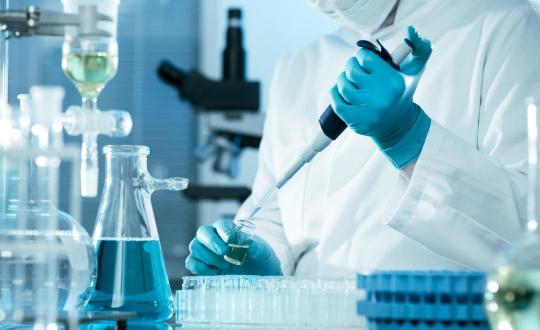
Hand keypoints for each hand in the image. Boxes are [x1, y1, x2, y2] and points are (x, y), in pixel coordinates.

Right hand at [185, 219, 281, 275]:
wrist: (258, 274)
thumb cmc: (259, 258)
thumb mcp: (263, 252)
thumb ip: (257, 247)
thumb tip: (248, 245)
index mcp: (229, 229)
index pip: (221, 225)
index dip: (224, 231)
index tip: (231, 240)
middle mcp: (215, 237)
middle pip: (202, 232)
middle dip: (212, 243)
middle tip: (225, 253)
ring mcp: (206, 251)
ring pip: (195, 247)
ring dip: (208, 257)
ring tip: (225, 265)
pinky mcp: (203, 266)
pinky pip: (191, 262)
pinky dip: (199, 267)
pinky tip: (214, 272)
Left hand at [330, 26, 431, 168]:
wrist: (399, 126)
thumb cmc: (402, 93)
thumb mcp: (414, 71)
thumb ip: (418, 48)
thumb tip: (410, 29)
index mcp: (393, 81)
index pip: (366, 57)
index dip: (362, 56)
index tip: (364, 60)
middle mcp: (381, 96)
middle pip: (352, 70)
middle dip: (350, 66)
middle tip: (354, 69)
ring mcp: (367, 110)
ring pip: (343, 85)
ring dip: (342, 79)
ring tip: (348, 80)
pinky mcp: (356, 121)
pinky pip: (336, 102)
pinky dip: (335, 93)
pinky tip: (340, 91)